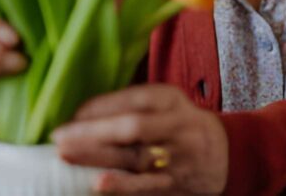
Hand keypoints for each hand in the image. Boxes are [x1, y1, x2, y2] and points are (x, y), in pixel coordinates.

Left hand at [52, 84, 227, 194]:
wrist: (226, 154)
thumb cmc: (183, 125)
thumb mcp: (168, 104)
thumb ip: (134, 104)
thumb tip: (84, 113)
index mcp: (171, 100)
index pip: (134, 99)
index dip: (101, 107)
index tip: (72, 115)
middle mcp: (176, 125)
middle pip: (132, 126)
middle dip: (93, 131)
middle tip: (59, 136)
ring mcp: (176, 156)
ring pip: (133, 156)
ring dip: (96, 156)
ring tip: (65, 155)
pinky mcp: (174, 182)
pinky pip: (145, 185)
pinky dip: (122, 185)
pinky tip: (99, 183)